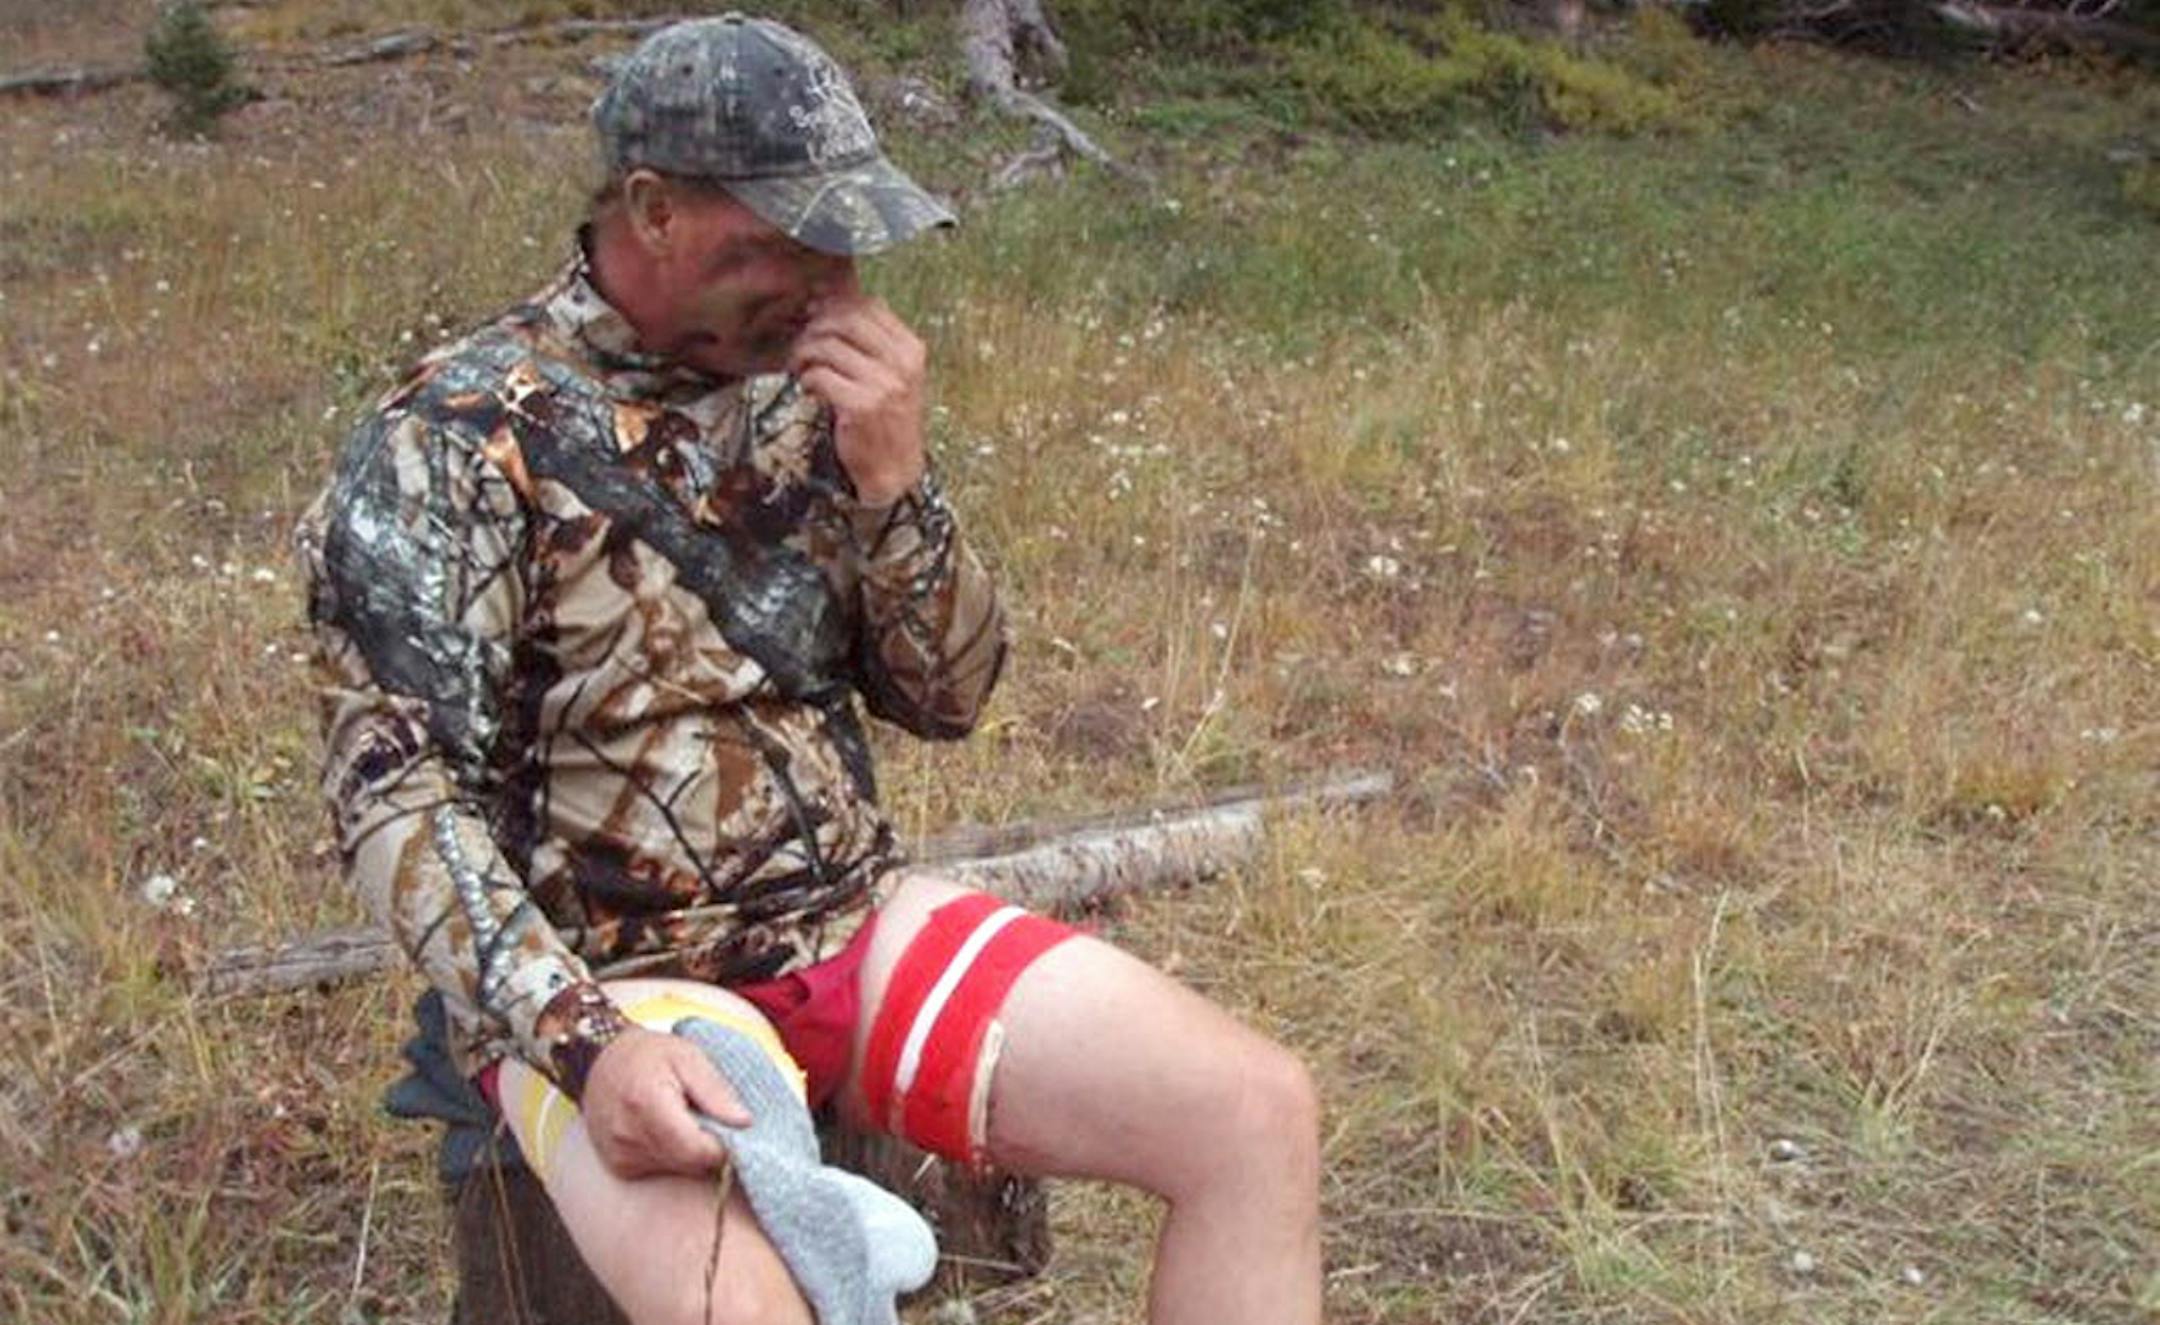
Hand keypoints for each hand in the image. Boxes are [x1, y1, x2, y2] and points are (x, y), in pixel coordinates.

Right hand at [578, 1027, 750, 1179]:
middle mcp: (629, 1136)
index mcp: (647, 1105)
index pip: (697, 1150)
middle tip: (711, 1118)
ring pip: (678, 1170)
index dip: (724, 1146)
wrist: (601, 1061)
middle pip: (690, 1164)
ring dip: (692, 1152)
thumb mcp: (688, 1057)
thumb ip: (715, 1091)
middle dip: (710, 1148)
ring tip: (686, 1119)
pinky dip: (674, 1155)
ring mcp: (620, 1155)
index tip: (733, 1127)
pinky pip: (661, 1170)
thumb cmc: (648, 1054)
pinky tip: (668, 1130)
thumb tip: (744, 1122)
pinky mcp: (619, 1165)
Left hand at [789, 295, 928, 506]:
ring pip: (827, 346)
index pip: (869, 305)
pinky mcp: (860, 407)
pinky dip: (806, 379)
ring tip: (801, 367)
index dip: (836, 304)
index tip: (816, 315)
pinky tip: (809, 389)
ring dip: (804, 354)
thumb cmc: (888, 419)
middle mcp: (901, 364)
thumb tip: (831, 300)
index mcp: (911, 350)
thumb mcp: (894, 375)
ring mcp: (883, 385)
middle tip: (803, 343)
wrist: (895, 470)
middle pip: (846, 319)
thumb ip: (873, 342)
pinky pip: (819, 375)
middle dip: (816, 326)